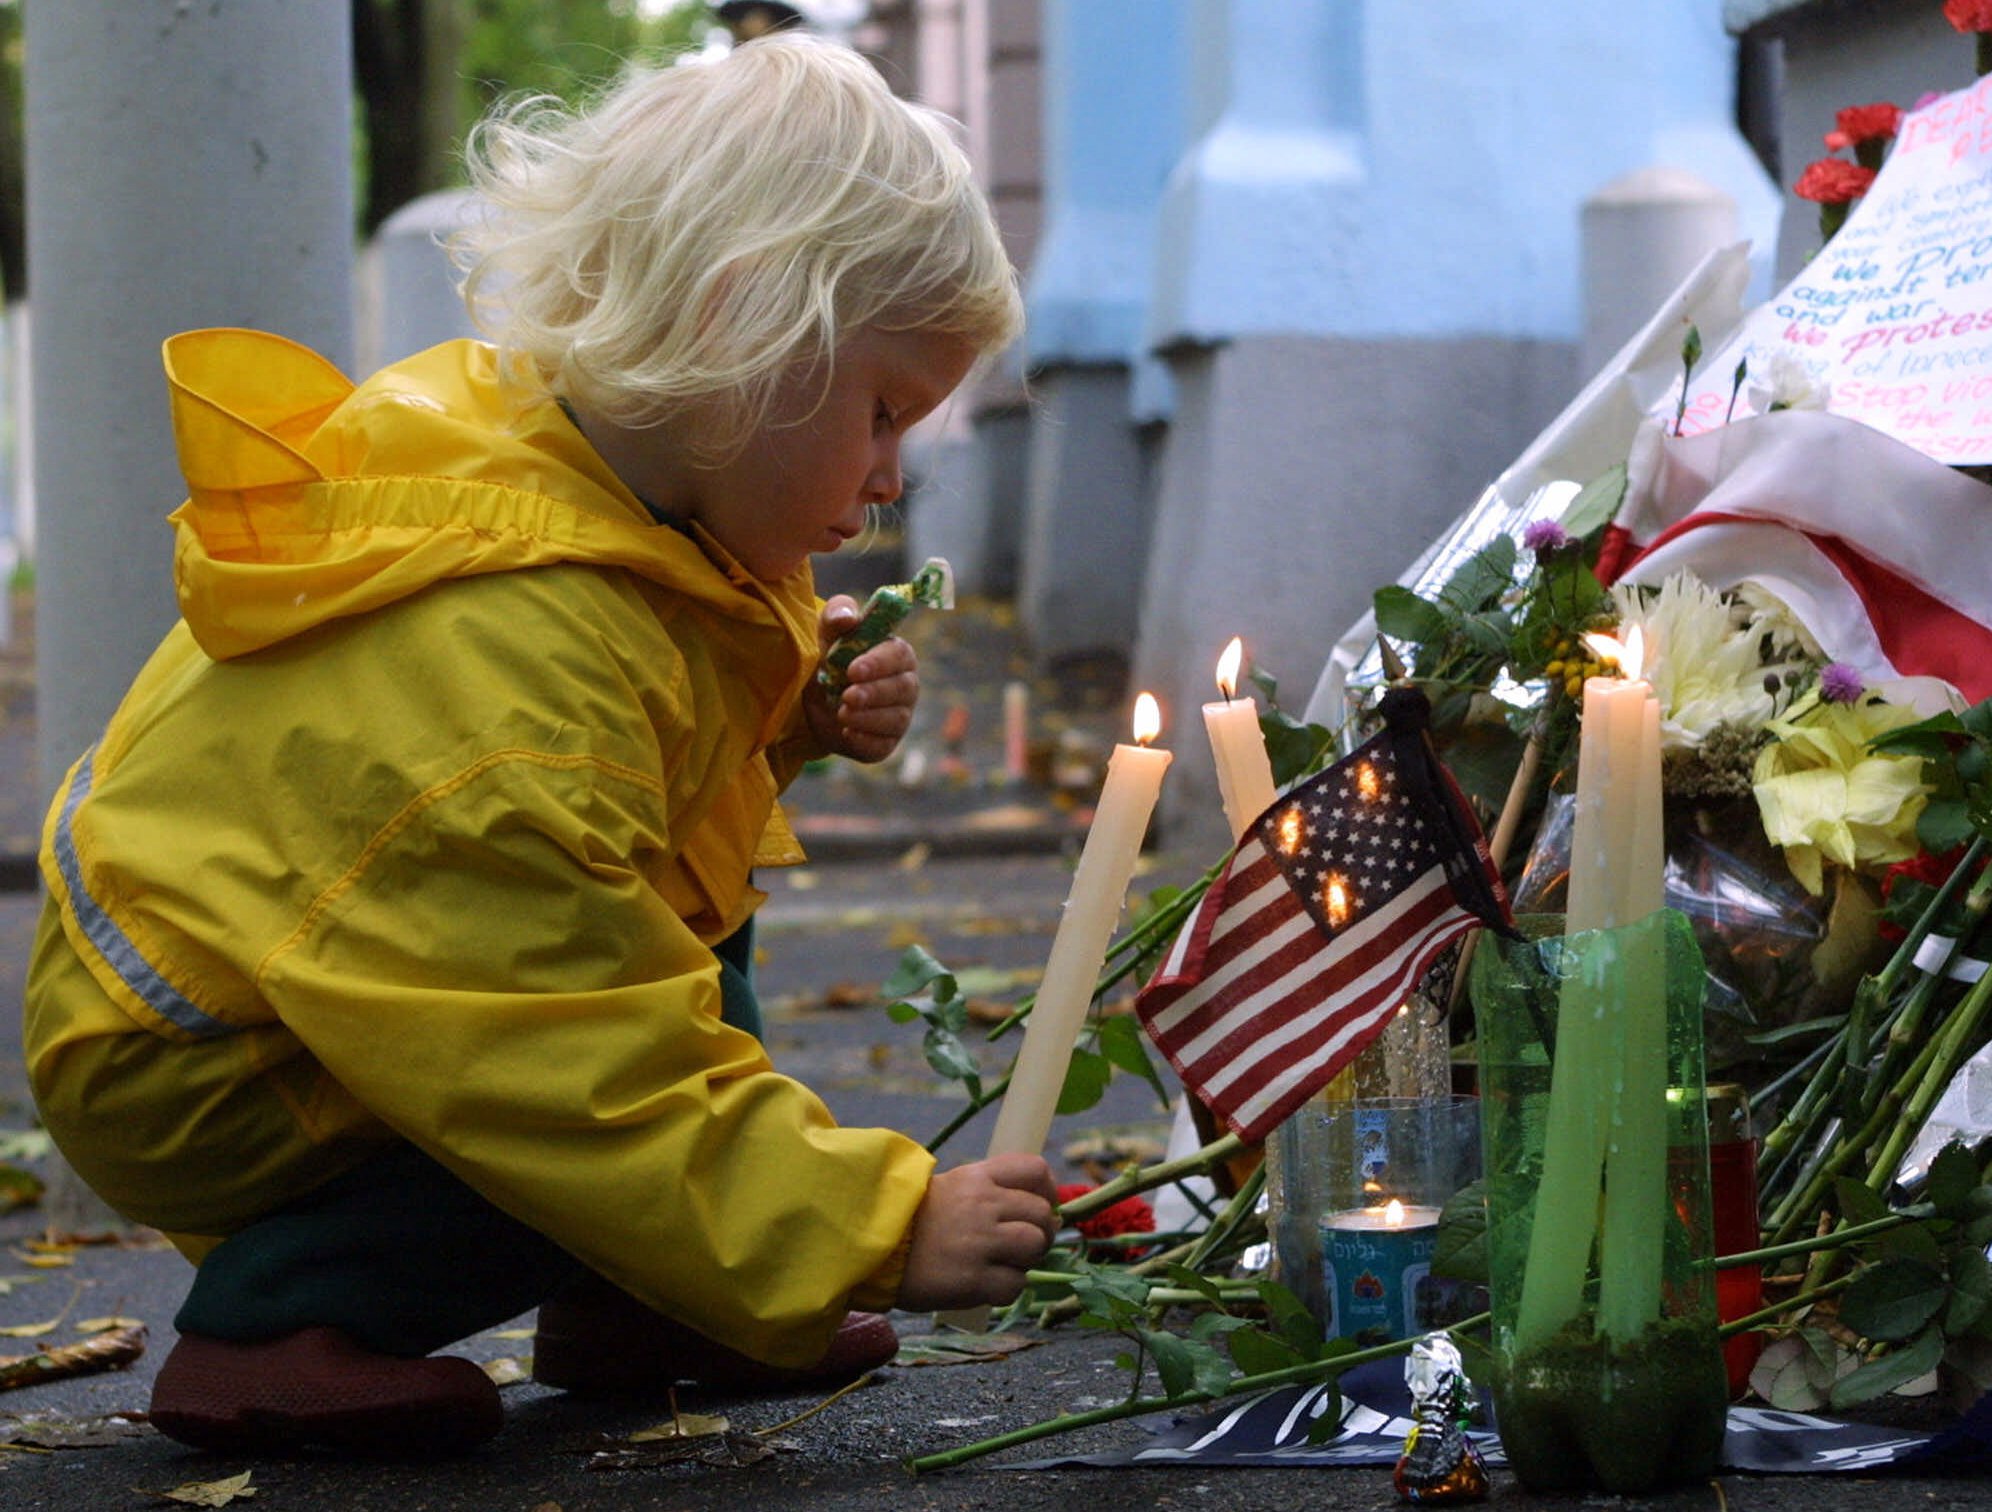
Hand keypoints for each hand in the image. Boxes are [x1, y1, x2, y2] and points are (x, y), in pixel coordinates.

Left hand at [804, 595, 918, 763]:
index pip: (900, 656)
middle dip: (874, 693)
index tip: (853, 670)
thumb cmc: (829, 656)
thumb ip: (837, 614)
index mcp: (896, 654)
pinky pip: (882, 745)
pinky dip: (865, 741)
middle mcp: (905, 685)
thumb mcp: (826, 631)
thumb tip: (849, 618)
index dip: (879, 664)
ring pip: (896, 719)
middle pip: (903, 689)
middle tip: (847, 696)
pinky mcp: (884, 742)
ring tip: (842, 714)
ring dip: (868, 718)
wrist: (814, 697)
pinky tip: (847, 734)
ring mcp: (898, 716)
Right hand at [894, 1154, 1058, 1311]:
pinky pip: (1015, 1285)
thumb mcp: (949, 1188)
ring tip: (1005, 1265)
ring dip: (1027, 1260)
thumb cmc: (909, 1219)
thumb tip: (1033, 1211)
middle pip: (1042, 1214)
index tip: (1042, 1206)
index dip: (1047, 1190)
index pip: (1035, 1170)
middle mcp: (983, 1205)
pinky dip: (1007, 1288)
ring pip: (1035, 1246)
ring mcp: (979, 1242)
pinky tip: (986, 1285)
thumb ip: (988, 1192)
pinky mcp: (973, 1280)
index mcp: (977, 1178)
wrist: (870, 1245)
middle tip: (1021, 1246)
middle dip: (1040, 1233)